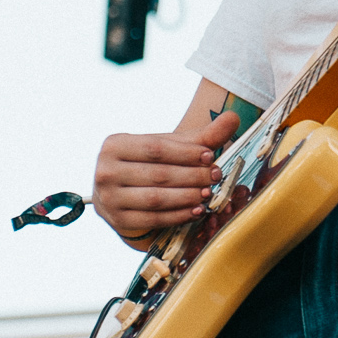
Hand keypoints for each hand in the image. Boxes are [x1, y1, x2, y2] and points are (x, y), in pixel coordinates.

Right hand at [92, 111, 237, 245]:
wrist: (122, 194)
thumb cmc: (149, 165)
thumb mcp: (169, 148)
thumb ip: (201, 136)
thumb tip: (233, 117)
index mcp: (115, 145)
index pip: (155, 149)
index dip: (185, 153)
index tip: (210, 156)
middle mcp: (105, 170)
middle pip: (158, 174)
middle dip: (191, 176)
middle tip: (215, 176)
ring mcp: (109, 198)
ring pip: (156, 199)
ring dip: (187, 197)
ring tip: (208, 193)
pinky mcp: (118, 220)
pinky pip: (153, 219)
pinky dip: (178, 215)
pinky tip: (196, 210)